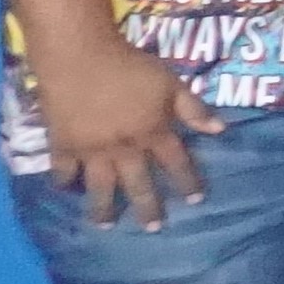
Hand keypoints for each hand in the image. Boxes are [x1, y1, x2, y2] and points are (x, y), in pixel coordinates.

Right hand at [40, 41, 219, 226]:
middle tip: (152, 228)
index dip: (187, 182)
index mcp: (153, 132)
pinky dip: (64, 181)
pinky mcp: (62, 144)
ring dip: (103, 207)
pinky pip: (62, 170)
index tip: (195, 201)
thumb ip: (193, 108)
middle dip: (147, 208)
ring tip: (105, 225)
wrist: (79, 55)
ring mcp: (91, 149)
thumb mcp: (170, 82)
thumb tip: (221, 130)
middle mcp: (124, 148)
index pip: (176, 163)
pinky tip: (66, 190)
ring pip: (99, 186)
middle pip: (138, 184)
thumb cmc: (130, 65)